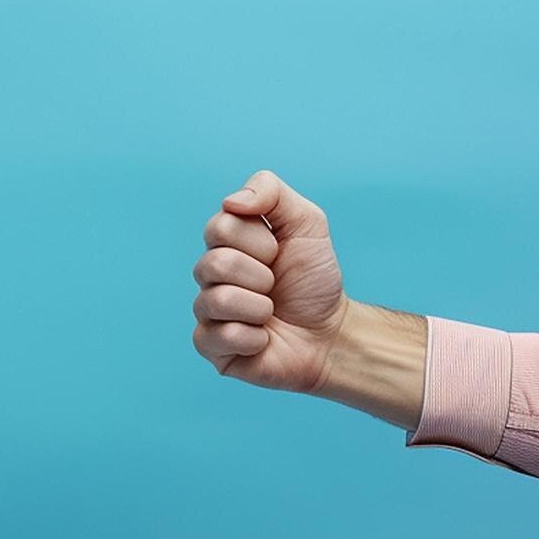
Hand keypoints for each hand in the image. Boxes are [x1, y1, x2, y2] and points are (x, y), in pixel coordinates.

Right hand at [192, 170, 348, 393]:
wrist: (331, 332)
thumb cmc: (314, 280)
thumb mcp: (306, 222)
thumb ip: (271, 192)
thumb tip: (230, 202)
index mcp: (225, 243)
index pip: (219, 227)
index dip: (259, 241)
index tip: (278, 253)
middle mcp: (210, 275)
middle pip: (215, 263)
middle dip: (261, 275)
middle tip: (275, 285)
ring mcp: (207, 311)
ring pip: (218, 300)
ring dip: (260, 307)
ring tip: (271, 312)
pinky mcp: (210, 346)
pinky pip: (221, 336)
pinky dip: (254, 338)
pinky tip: (263, 338)